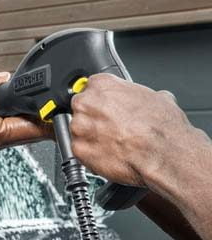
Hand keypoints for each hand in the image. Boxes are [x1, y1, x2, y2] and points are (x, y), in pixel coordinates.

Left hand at [70, 73, 195, 186]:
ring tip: (111, 142)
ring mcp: (79, 127)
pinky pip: (79, 150)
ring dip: (90, 136)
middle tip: (110, 127)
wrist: (162, 154)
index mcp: (103, 84)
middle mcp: (87, 103)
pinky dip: (90, 153)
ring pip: (78, 130)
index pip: (91, 87)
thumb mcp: (158, 98)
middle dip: (93, 117)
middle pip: (81, 108)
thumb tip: (145, 101)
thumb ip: (139, 95)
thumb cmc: (162, 128)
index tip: (107, 108)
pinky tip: (107, 154)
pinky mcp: (78, 149)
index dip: (101, 100)